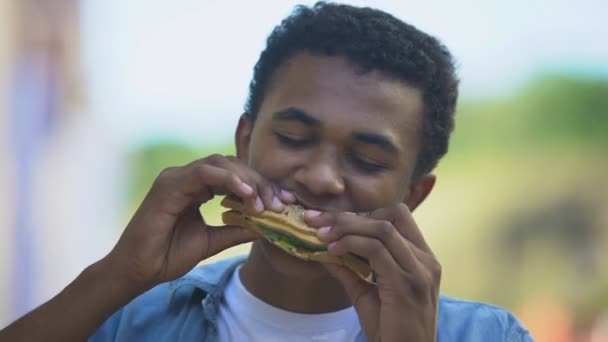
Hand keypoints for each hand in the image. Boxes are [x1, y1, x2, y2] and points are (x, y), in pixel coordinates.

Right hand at [106, 154, 294, 290]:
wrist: (139, 271)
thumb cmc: (168, 256)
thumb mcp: (213, 241)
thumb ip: (238, 229)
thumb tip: (268, 226)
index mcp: (197, 188)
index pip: (235, 176)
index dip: (261, 186)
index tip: (285, 202)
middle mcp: (187, 177)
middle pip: (232, 166)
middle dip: (259, 182)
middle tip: (280, 203)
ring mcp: (177, 177)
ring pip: (220, 164)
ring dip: (247, 181)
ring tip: (264, 203)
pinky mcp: (169, 184)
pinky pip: (204, 173)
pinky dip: (228, 180)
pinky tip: (245, 195)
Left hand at [305, 204, 440, 341]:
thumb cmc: (390, 330)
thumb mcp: (367, 294)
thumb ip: (349, 269)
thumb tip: (323, 250)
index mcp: (421, 258)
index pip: (397, 217)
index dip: (362, 214)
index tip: (329, 219)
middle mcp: (426, 260)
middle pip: (390, 216)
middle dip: (349, 215)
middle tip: (317, 220)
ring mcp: (419, 271)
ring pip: (382, 229)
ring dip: (347, 227)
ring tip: (322, 235)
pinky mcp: (405, 285)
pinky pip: (377, 250)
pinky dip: (351, 244)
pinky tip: (333, 250)